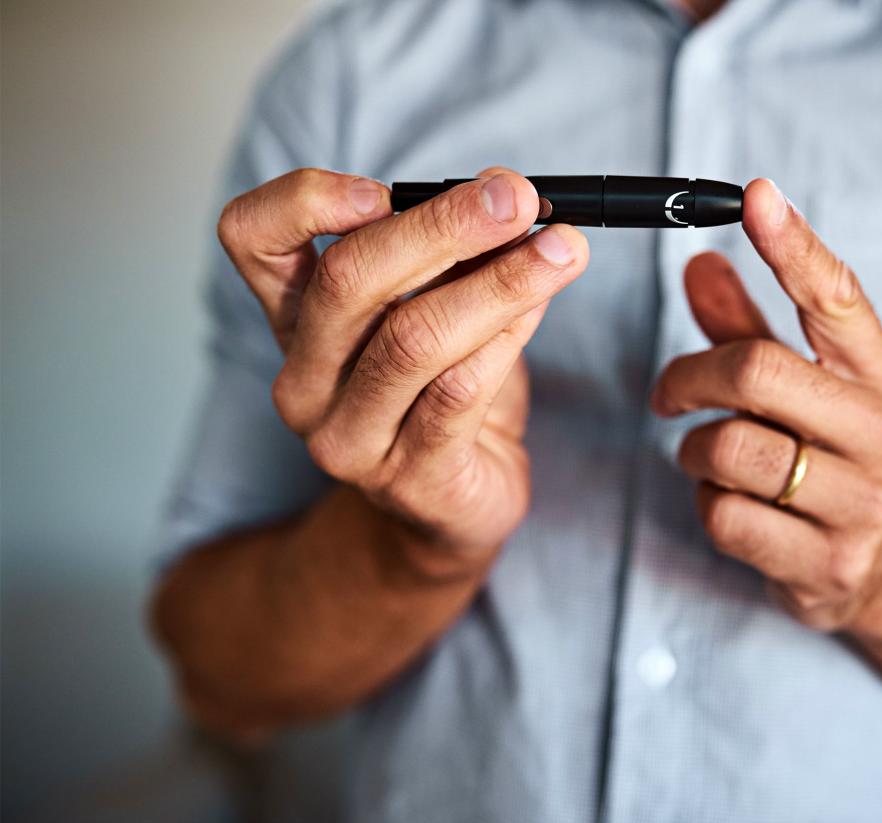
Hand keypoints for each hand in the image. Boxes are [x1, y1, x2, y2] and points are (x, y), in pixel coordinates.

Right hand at [216, 167, 588, 566]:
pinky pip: (458, 393)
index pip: (251, 239)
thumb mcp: (438, 308)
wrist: (452, 506)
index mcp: (295, 318)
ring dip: (499, 282)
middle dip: (443, 227)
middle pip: (350, 279)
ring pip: (413, 338)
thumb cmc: (443, 392)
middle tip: (515, 197)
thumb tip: (507, 196)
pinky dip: (507, 339)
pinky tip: (541, 308)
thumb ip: (455, 256)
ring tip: (560, 248)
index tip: (383, 188)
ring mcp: (349, 435)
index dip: (303, 201)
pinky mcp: (409, 476)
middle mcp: (304, 378)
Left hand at [651, 179, 881, 636]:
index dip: (793, 244)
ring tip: (708, 455)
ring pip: (729, 448)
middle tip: (668, 391)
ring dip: (694, 449)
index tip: (756, 195)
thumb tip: (700, 263)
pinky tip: (732, 503)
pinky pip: (724, 515)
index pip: (836, 298)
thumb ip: (749, 327)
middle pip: (756, 371)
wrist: (881, 568)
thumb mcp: (804, 387)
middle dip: (690, 377)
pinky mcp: (828, 562)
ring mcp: (863, 503)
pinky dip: (707, 503)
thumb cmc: (830, 456)